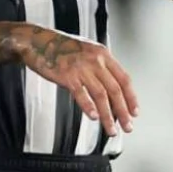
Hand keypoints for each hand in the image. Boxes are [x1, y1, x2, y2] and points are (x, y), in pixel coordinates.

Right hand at [14, 27, 137, 136]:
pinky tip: (93, 117)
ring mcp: (81, 67)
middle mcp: (95, 60)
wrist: (38, 42)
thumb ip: (100, 67)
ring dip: (108, 116)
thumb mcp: (88, 51)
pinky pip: (81, 93)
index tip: (134, 112)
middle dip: (123, 112)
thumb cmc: (61, 48)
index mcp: (103, 54)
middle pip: (115, 89)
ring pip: (101, 95)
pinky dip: (88, 107)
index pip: (124, 79)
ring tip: (111, 129)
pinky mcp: (67, 75)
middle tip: (127, 126)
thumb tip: (112, 89)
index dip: (131, 98)